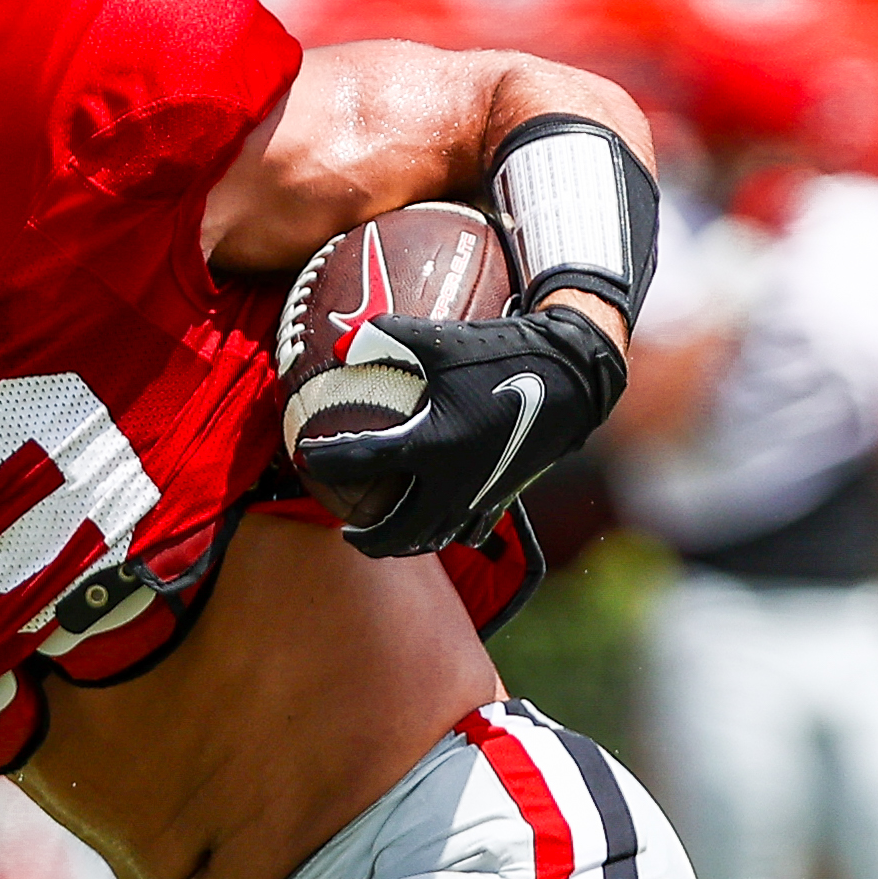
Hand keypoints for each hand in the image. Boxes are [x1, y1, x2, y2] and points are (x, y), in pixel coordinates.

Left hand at [307, 305, 627, 559]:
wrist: (572, 379)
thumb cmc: (505, 353)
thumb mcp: (443, 339)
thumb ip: (388, 335)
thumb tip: (339, 341)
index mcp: (431, 444)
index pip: (362, 462)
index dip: (327, 462)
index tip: (305, 460)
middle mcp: (451, 482)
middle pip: (396, 530)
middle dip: (366, 538)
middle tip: (346, 530)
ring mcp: (478, 496)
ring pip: (432, 538)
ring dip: (404, 544)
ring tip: (386, 536)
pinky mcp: (502, 498)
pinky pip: (467, 530)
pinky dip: (445, 532)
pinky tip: (438, 525)